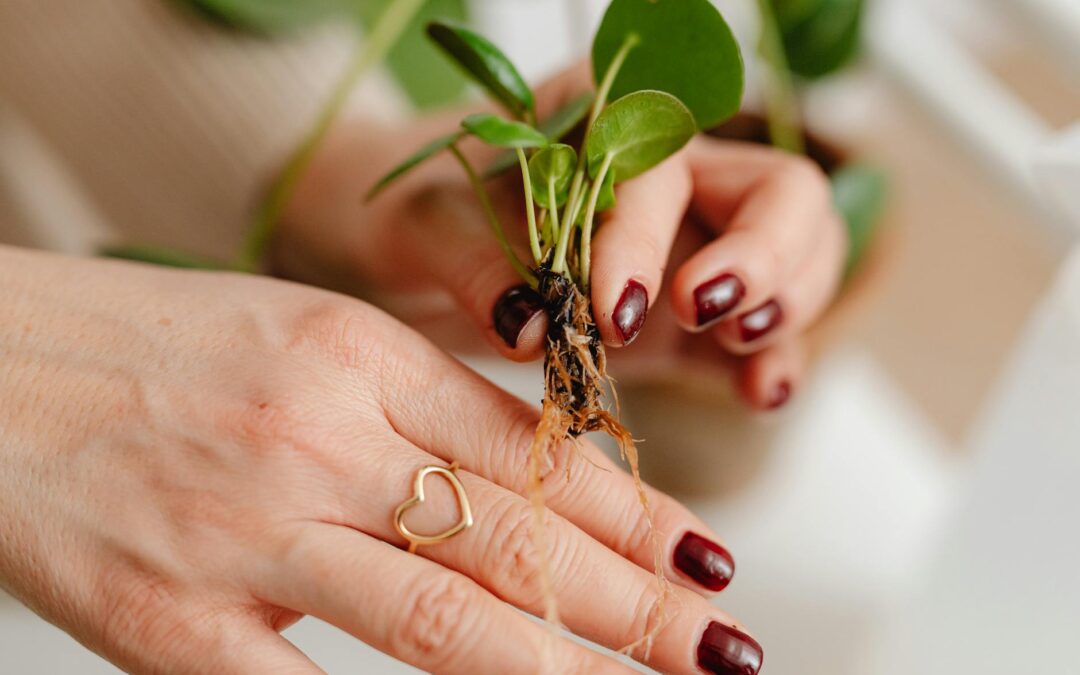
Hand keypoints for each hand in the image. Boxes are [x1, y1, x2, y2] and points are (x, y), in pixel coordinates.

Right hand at [0, 246, 761, 673]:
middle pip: (512, 538)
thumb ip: (420, 401)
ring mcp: (244, 535)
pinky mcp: (167, 623)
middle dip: (638, 602)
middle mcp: (315, 441)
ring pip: (443, 619)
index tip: (705, 555)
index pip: (530, 451)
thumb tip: (538, 464)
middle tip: (725, 645)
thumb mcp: (305, 338)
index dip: (633, 509)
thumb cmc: (155, 345)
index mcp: (354, 359)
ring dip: (569, 670)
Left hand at [277, 65, 845, 411]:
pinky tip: (762, 394)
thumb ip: (472, 260)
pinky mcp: (688, 317)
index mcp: (607, 126)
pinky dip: (772, 360)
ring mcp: (691, 247)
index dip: (649, 237)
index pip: (666, 167)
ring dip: (789, 304)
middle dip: (763, 255)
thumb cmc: (419, 207)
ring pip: (798, 253)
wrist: (414, 247)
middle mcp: (670, 180)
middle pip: (779, 193)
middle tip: (712, 313)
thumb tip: (530, 326)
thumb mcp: (422, 222)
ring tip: (747, 354)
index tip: (613, 311)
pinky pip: (756, 333)